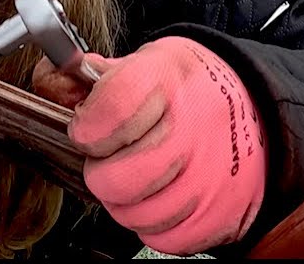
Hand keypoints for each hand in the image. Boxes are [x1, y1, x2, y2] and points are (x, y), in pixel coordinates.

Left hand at [32, 37, 266, 254]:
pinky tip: (160, 197)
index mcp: (164, 80)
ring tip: (137, 177)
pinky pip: (166, 239)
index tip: (87, 129)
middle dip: (100, 171)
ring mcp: (213, 175)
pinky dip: (155, 225)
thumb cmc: (183, 90)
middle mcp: (194, 128)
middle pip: (114, 179)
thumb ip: (79, 76)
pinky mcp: (225, 212)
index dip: (86, 128)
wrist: (253, 107)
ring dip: (125, 201)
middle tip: (111, 158)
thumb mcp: (134, 65)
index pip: (109, 111)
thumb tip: (51, 84)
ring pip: (136, 214)